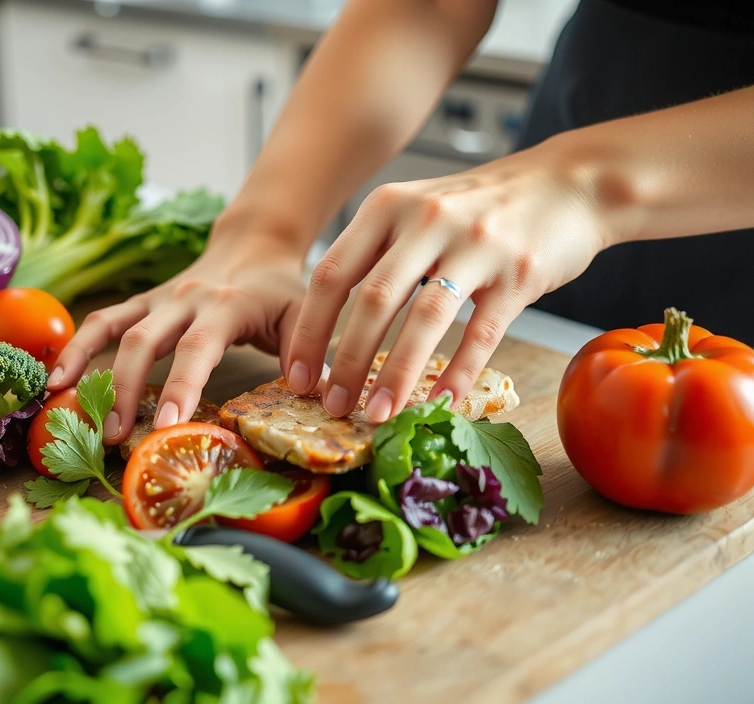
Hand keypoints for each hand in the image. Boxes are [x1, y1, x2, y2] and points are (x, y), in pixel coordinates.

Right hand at [48, 221, 307, 443]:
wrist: (254, 243)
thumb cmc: (281, 287)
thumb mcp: (304, 314)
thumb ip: (309, 352)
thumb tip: (323, 396)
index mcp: (227, 306)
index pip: (198, 347)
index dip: (182, 384)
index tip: (169, 424)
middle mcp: (185, 299)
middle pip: (145, 341)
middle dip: (128, 388)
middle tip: (118, 437)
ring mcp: (158, 299)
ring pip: (114, 328)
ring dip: (91, 367)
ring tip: (69, 409)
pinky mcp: (143, 302)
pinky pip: (103, 320)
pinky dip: (78, 346)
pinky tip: (57, 378)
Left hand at [285, 142, 608, 421]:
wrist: (569, 182)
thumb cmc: (480, 207)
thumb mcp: (416, 209)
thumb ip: (375, 251)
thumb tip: (327, 323)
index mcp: (387, 206)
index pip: (331, 275)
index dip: (309, 331)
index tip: (296, 376)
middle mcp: (426, 220)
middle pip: (371, 301)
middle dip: (345, 362)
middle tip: (332, 405)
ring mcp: (475, 244)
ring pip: (423, 319)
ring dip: (396, 375)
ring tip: (378, 415)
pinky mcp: (519, 273)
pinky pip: (481, 333)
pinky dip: (457, 373)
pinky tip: (440, 403)